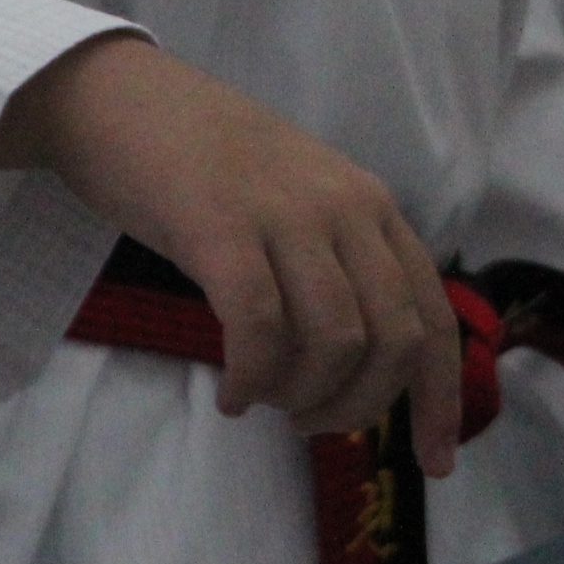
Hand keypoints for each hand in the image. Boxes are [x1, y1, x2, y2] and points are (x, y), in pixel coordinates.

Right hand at [0, 35, 466, 476]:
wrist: (123, 99)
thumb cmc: (209, 164)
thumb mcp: (302, 203)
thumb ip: (340, 265)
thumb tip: (363, 363)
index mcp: (374, 209)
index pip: (433, 317)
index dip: (440, 397)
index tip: (435, 464)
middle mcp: (347, 209)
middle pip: (393, 341)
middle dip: (357, 405)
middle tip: (306, 421)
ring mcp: (287, 215)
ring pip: (335, 341)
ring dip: (301, 396)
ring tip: (263, 401)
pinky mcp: (222, 227)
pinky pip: (260, 327)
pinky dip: (251, 378)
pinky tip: (230, 393)